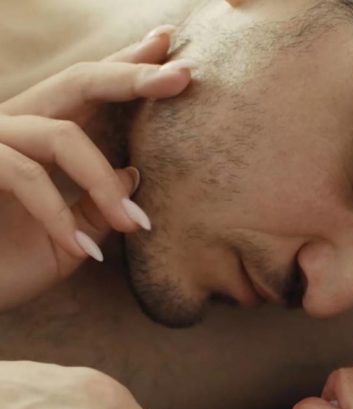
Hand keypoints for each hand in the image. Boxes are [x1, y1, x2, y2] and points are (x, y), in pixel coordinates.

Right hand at [0, 26, 193, 312]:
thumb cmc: (6, 268)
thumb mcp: (70, 241)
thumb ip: (98, 207)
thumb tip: (134, 172)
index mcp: (41, 139)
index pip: (91, 92)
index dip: (129, 67)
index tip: (169, 44)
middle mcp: (14, 126)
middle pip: (77, 81)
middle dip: (132, 77)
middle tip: (184, 76)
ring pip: (60, 135)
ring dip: (104, 183)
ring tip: (134, 225)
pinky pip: (25, 174)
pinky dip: (60, 215)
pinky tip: (84, 249)